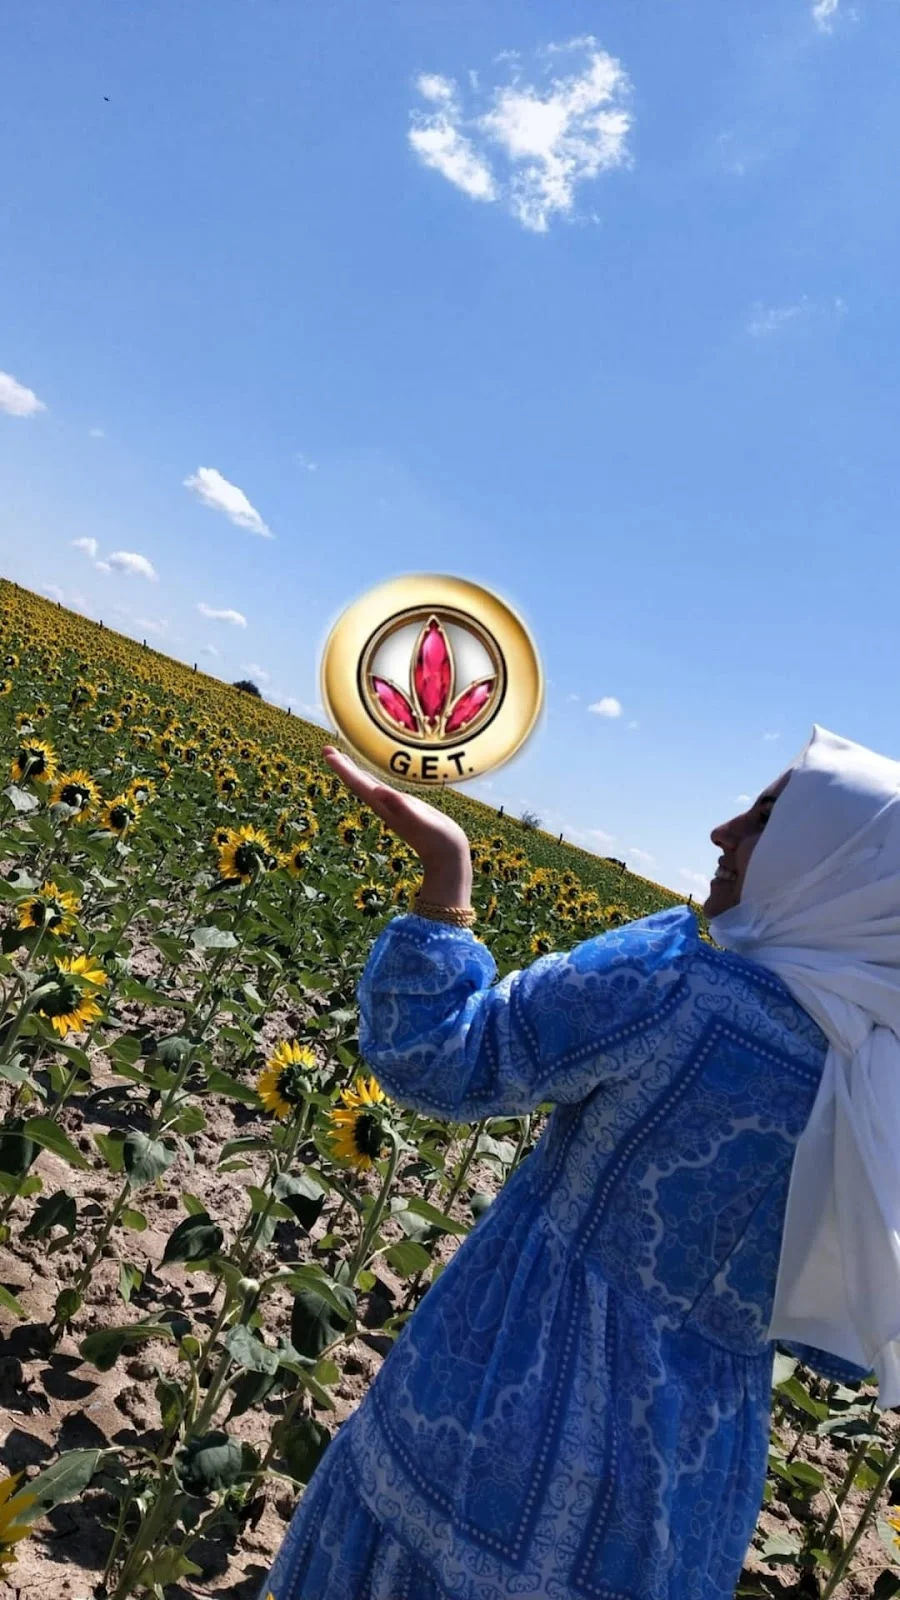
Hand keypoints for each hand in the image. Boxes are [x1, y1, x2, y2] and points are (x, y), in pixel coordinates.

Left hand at [322, 745, 472, 902]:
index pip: (358, 783)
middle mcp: (384, 806)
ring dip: (354, 772)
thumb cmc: (437, 838)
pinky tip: (371, 780)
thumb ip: (400, 805)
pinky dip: (372, 781)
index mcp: (384, 806)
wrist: (447, 857)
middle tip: (326, 750)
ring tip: (342, 759)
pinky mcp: (403, 810)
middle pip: (357, 783)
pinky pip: (381, 791)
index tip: (327, 752)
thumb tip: (378, 792)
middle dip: (342, 767)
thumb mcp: (420, 820)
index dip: (342, 767)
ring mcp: (393, 809)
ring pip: (367, 787)